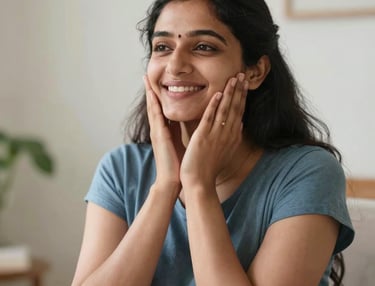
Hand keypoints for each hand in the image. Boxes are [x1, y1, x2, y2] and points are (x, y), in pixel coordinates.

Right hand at [144, 75, 182, 190]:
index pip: (160, 109)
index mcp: (164, 131)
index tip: (157, 82)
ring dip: (150, 93)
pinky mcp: (159, 136)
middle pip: (154, 105)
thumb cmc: (178, 164)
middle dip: (150, 90)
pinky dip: (154, 104)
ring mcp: (157, 132)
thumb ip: (180, 131)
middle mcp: (158, 129)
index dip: (158, 95)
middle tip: (146, 75)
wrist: (172, 181)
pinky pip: (156, 116)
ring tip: (146, 79)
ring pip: (152, 108)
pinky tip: (154, 94)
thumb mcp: (179, 143)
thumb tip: (185, 120)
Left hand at [180, 73, 248, 188]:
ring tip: (234, 78)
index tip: (245, 84)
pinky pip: (210, 118)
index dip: (242, 97)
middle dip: (240, 90)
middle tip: (243, 74)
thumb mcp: (226, 151)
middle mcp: (227, 134)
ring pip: (226, 110)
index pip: (240, 112)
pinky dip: (215, 105)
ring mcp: (216, 135)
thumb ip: (233, 137)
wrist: (200, 181)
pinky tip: (218, 93)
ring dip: (230, 93)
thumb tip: (240, 124)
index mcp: (232, 137)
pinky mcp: (204, 137)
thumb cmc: (210, 167)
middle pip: (236, 108)